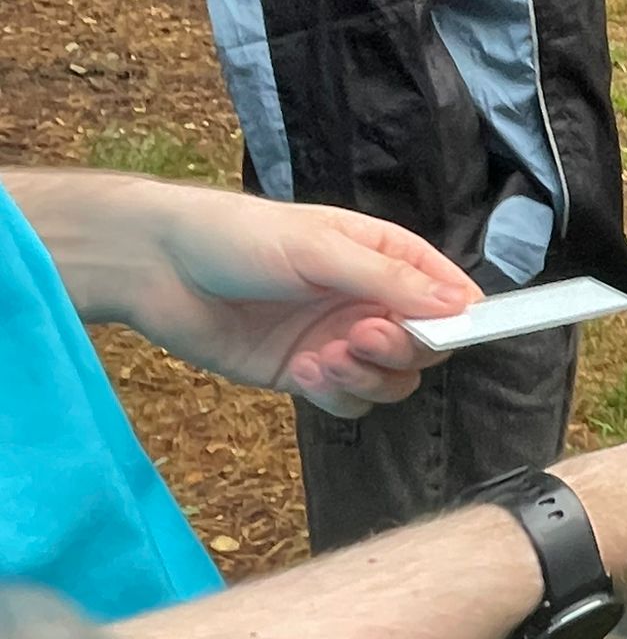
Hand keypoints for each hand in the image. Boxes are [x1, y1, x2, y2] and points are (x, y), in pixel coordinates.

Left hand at [122, 181, 479, 416]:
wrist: (156, 267)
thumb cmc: (236, 236)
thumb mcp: (319, 247)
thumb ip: (389, 279)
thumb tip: (458, 305)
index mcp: (384, 258)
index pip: (447, 294)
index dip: (459, 318)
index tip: (458, 335)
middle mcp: (368, 301)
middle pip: (423, 346)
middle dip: (401, 349)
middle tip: (362, 338)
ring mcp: (338, 341)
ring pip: (390, 381)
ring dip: (366, 378)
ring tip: (323, 359)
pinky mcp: (305, 375)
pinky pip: (347, 402)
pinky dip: (335, 395)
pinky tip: (301, 371)